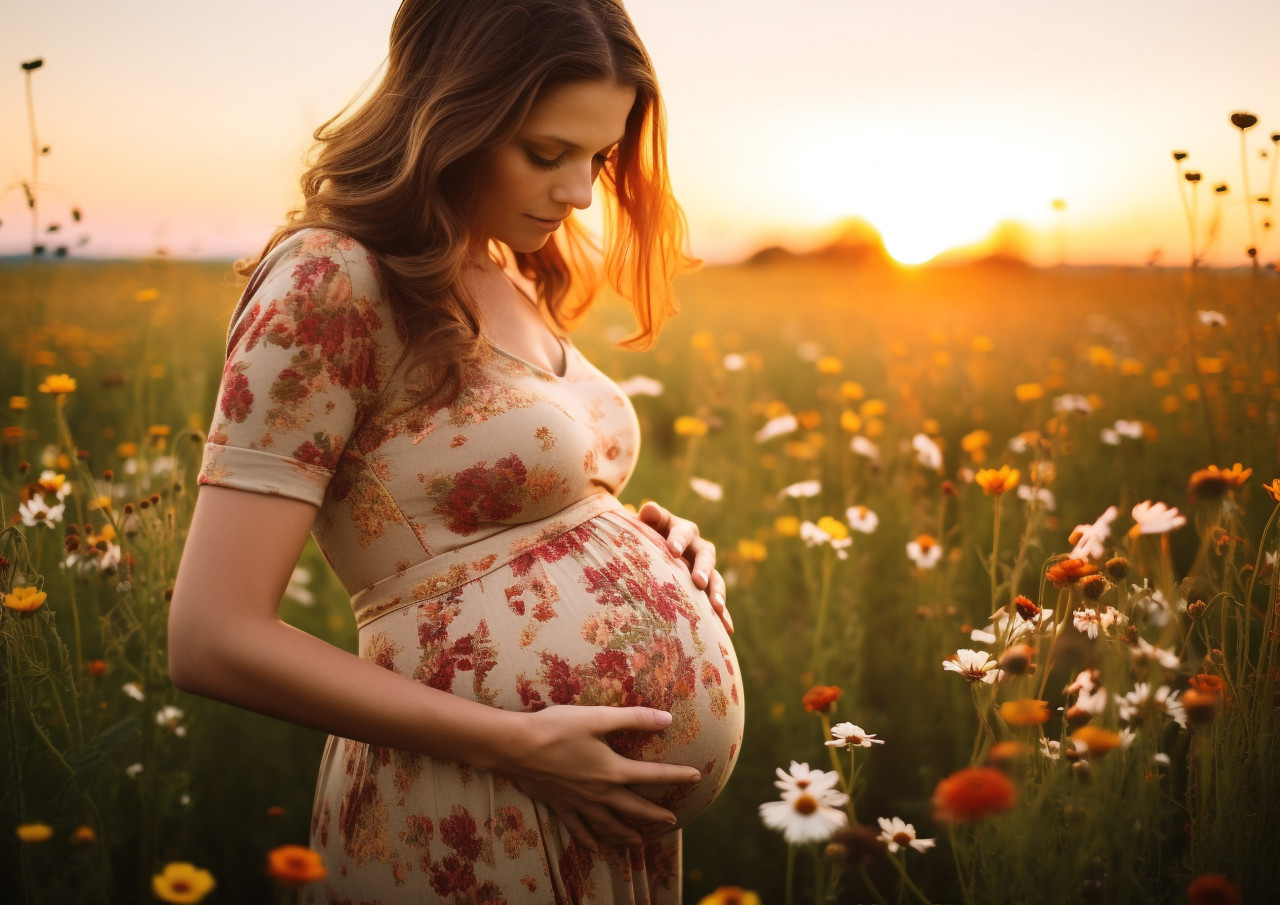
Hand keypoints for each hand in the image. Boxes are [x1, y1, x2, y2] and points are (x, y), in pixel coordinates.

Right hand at [502, 705, 700, 851]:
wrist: (516, 747)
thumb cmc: (557, 728)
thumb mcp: (598, 718)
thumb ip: (634, 718)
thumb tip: (667, 719)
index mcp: (612, 770)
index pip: (651, 775)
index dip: (676, 776)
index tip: (697, 777)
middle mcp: (599, 792)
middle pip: (633, 809)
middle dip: (654, 815)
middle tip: (672, 821)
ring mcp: (579, 802)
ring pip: (608, 825)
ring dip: (626, 834)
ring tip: (640, 843)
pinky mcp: (560, 805)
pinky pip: (578, 829)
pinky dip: (589, 839)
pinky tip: (595, 848)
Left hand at [638, 501, 731, 633]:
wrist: (650, 553)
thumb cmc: (644, 537)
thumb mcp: (645, 526)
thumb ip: (649, 518)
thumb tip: (649, 509)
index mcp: (683, 530)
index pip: (683, 531)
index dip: (678, 539)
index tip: (672, 550)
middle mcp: (698, 548)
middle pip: (706, 555)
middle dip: (703, 568)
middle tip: (698, 581)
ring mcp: (704, 569)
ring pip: (715, 578)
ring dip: (717, 592)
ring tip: (717, 607)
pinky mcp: (706, 589)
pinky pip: (717, 601)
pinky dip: (723, 614)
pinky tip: (727, 629)